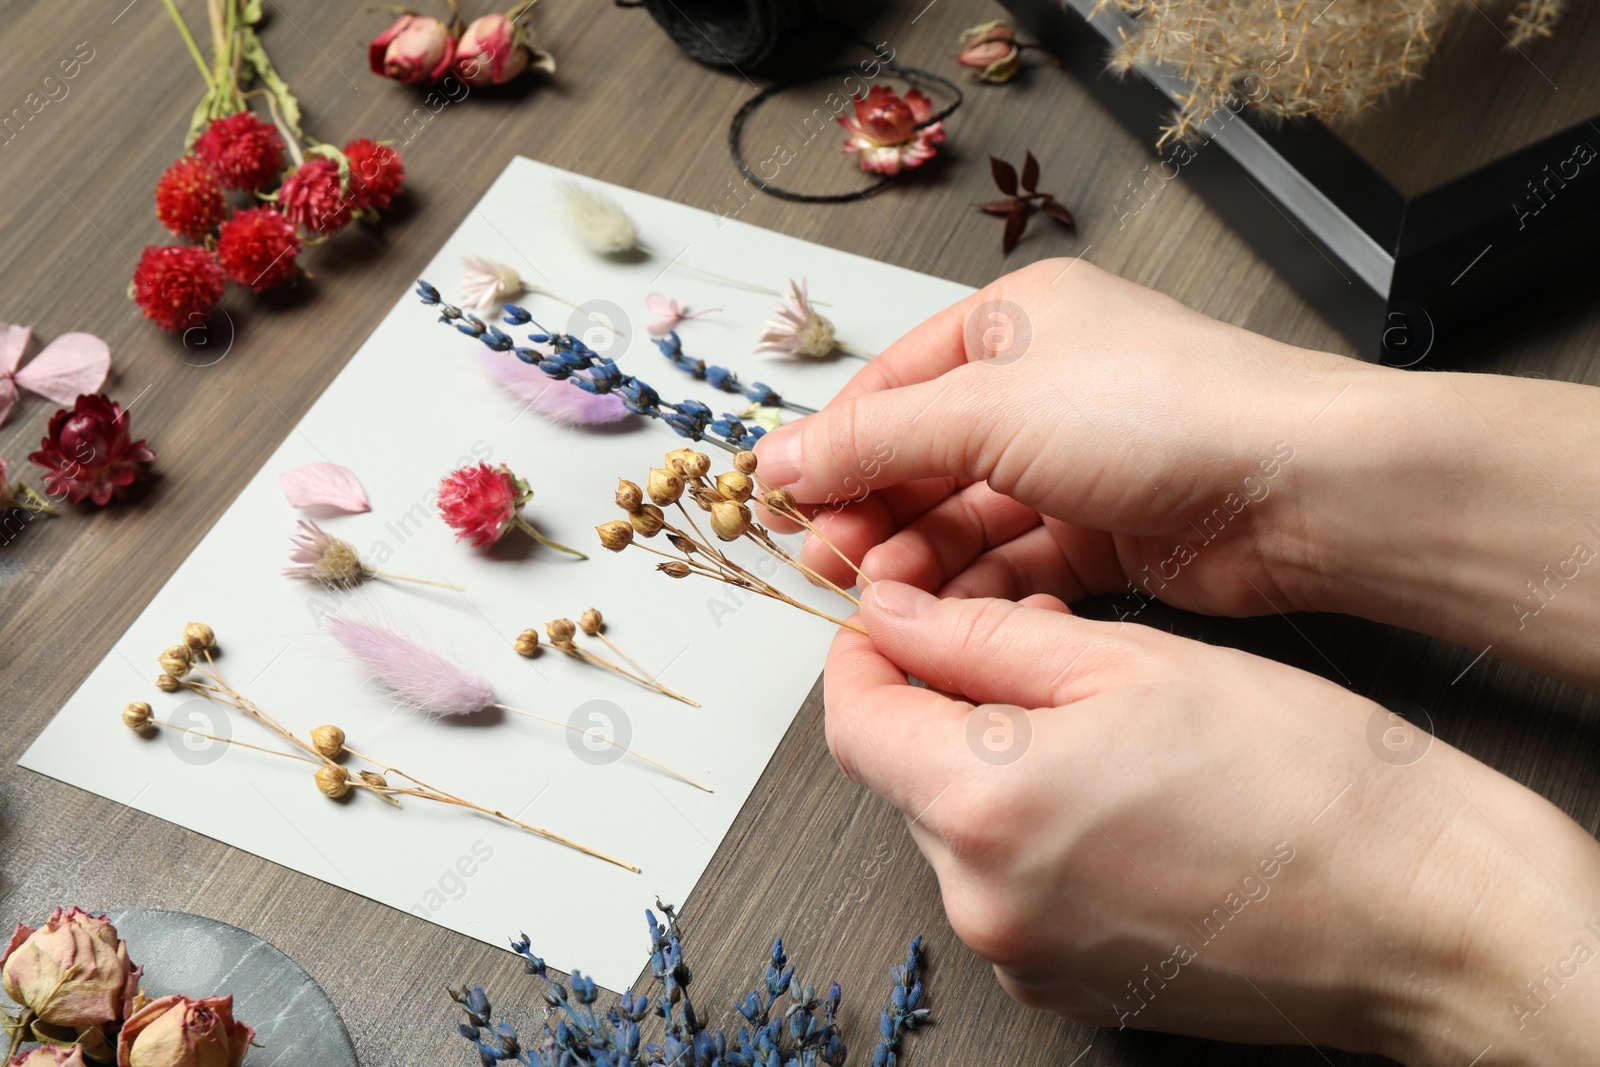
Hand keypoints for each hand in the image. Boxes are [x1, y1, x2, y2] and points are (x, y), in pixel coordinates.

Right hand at [755, 257, 1370, 616]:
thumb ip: (873, 442)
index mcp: (1013, 327)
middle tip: (831, 564)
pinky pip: (1010, 563)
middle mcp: (1041, 390)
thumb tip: (779, 457)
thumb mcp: (988, 412)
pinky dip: (971, 589)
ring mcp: (1073, 464)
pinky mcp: (1101, 533)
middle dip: (872, 514)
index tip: (785, 505)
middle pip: (922, 461)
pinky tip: (939, 616)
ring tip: (878, 598)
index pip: (891, 391)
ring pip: (962, 520)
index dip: (833, 450)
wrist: (1298, 488)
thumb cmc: (1166, 412)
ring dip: (915, 560)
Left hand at [827, 582, 1599, 1064]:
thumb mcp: (1129, 660)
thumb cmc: (1303, 778)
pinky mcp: (1067, 986)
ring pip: (957, 832)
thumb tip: (892, 615)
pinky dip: (1033, 835)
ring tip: (1096, 729)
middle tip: (1029, 651)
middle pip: (902, 777)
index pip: (852, 720)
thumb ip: (983, 636)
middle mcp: (984, 899)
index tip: (893, 618)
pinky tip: (1117, 800)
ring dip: (990, 771)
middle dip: (941, 705)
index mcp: (985, 805)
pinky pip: (1009, 890)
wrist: (1421, 911)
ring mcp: (1024, 955)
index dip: (862, 655)